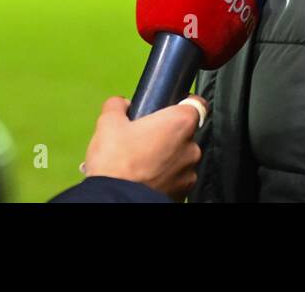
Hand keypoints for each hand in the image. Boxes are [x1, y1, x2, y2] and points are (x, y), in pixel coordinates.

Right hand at [81, 95, 206, 200]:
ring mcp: (189, 173)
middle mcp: (191, 147)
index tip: (170, 108)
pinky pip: (176, 178)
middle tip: (143, 139)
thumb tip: (121, 104)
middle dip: (167, 135)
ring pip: (180, 157)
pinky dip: (165, 177)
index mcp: (180, 123)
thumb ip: (117, 105)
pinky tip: (145, 177)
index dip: (183, 104)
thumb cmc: (116, 163)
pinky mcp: (183, 193)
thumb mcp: (108, 123)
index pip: (196, 105)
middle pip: (184, 133)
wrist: (115, 200)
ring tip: (141, 163)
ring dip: (167, 158)